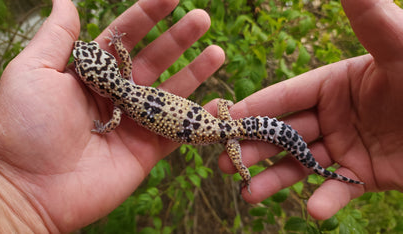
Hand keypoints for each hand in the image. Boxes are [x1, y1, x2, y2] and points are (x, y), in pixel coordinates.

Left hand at [0, 0, 223, 231]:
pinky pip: (177, 131)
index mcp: (92, 74)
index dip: (148, 15)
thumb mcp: (33, 70)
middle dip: (179, 38)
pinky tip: (217, 102)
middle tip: (202, 18)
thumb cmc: (23, 124)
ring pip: (171, 92)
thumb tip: (65, 0)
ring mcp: (134, 122)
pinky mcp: (146, 150)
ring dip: (195, 72)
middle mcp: (116, 94)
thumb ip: (58, 36)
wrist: (28, 187)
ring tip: (217, 51)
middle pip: (155, 60)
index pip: (126, 37)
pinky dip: (197, 119)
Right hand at [215, 0, 402, 219]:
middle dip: (254, 148)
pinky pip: (340, 189)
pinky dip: (326, 200)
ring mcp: (347, 146)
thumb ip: (371, 21)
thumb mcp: (402, 50)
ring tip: (248, 193)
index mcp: (334, 83)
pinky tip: (314, 211)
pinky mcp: (364, 175)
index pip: (286, 96)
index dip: (255, 108)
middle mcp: (334, 115)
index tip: (226, 120)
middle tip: (224, 163)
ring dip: (275, 179)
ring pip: (303, 164)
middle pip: (285, 132)